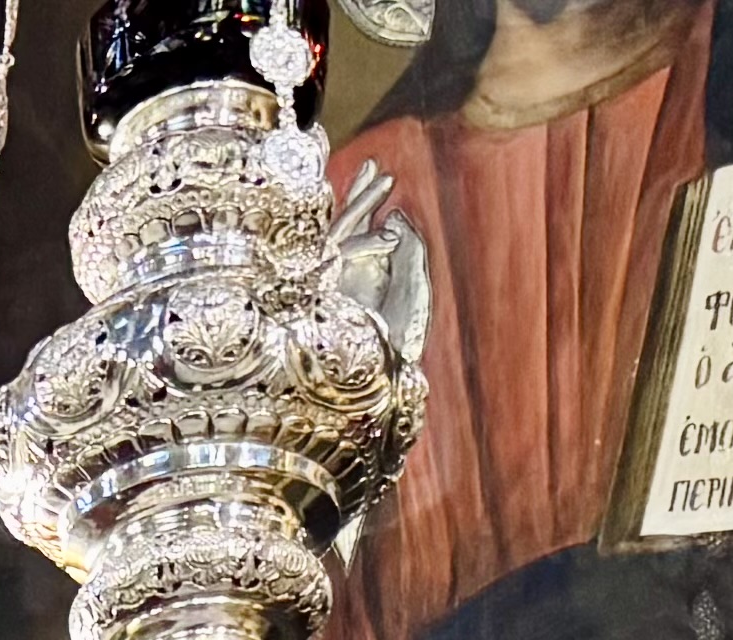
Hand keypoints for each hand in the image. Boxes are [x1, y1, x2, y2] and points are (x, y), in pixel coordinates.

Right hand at [326, 160, 430, 365]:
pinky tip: (381, 235)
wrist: (379, 377)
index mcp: (364, 274)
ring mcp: (329, 285)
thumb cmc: (401, 336)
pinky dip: (358, 243)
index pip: (359, 228)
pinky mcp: (318, 295)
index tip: (375, 171)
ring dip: (360, 207)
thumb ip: (411, 248)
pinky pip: (332, 258)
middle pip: (345, 227)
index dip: (364, 198)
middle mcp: (345, 276)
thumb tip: (394, 217)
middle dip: (360, 197)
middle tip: (376, 169)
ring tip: (381, 181)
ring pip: (337, 236)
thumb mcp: (414, 285)